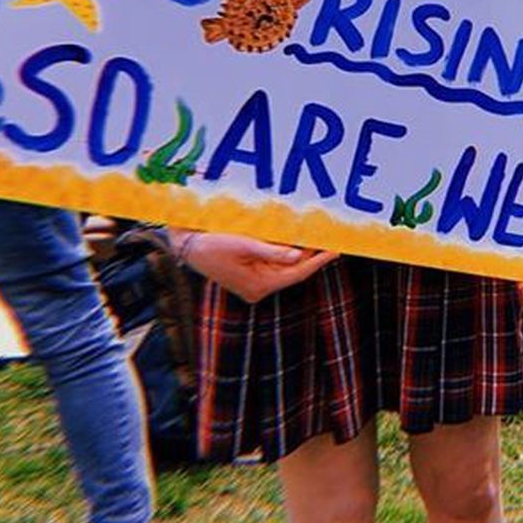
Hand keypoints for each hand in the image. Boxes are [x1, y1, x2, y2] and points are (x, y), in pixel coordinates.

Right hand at [178, 232, 337, 303]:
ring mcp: (255, 281)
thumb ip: (272, 251)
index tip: (337, 249)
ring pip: (286, 264)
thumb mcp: (243, 245)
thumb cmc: (211, 245)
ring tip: (319, 234)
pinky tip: (297, 237)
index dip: (319, 260)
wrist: (185, 245)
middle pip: (294, 269)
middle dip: (312, 253)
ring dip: (300, 250)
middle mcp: (259, 287)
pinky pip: (275, 261)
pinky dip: (286, 249)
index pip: (297, 273)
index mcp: (258, 286)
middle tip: (331, 236)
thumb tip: (299, 254)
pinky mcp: (251, 272)